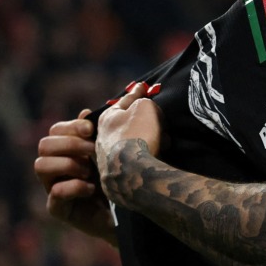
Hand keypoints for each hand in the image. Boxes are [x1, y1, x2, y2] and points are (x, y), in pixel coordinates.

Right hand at [36, 109, 116, 244]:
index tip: (91, 130)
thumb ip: (96, 134)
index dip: (71, 127)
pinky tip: (91, 188)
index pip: (55, 131)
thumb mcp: (108, 153)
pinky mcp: (57, 208)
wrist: (127, 212)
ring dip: (68, 164)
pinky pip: (54, 192)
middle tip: (92, 150)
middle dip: (70, 144)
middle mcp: (54, 167)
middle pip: (44, 145)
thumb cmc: (116, 179)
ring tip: (89, 171)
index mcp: (65, 151)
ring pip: (40, 165)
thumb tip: (85, 112)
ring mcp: (52, 188)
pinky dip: (74, 186)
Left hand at [96, 83, 164, 205]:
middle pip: (128, 124)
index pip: (126, 101)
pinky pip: (133, 161)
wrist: (132, 174)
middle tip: (157, 120)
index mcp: (107, 118)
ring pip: (131, 144)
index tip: (141, 87)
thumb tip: (145, 107)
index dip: (137, 92)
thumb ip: (144, 103)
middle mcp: (103, 138)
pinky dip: (144, 157)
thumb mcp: (145, 108)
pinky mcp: (115, 177)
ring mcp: (107, 159)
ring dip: (146, 141)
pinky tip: (155, 158)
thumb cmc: (137, 135)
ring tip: (162, 143)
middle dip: (142, 121)